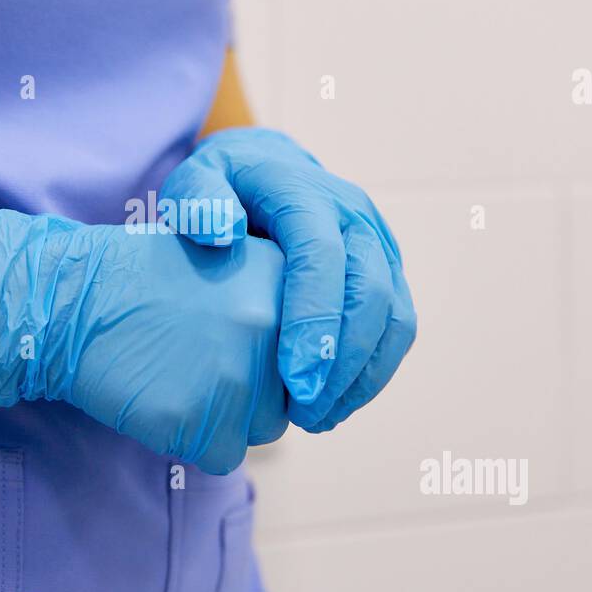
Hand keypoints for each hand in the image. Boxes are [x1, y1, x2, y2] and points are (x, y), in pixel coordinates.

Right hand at [0, 210, 286, 473]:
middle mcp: (270, 325)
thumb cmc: (143, 282)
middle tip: (195, 361)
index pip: (311, 348)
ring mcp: (237, 375)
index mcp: (283, 279)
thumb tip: (319, 363)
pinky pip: (221, 454)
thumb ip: (278, 305)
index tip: (232, 347)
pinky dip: (193, 439)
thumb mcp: (225, 263)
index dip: (273, 357)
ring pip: (261, 429)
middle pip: (288, 393)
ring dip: (225, 416)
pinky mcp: (202, 419)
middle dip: (249, 390)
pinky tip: (160, 399)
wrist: (71, 300)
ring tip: (178, 376)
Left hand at [160, 127, 415, 430]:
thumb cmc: (224, 188)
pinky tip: (333, 406)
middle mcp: (355, 217)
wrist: (267, 171)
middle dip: (342, 362)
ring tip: (317, 419)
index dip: (314, 319)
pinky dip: (371, 373)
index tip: (293, 380)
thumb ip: (197, 201)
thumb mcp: (194, 183)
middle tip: (304, 413)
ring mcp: (380, 247)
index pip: (322, 256)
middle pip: (369, 293)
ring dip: (362, 377)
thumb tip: (221, 233)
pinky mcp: (390, 274)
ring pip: (394, 317)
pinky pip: (397, 329)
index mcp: (307, 193)